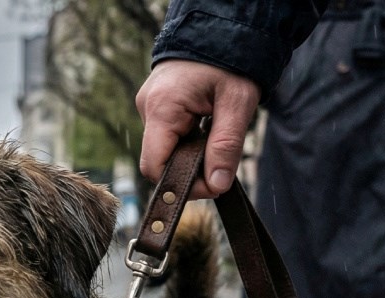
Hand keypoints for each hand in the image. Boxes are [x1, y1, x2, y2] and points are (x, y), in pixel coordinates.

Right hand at [136, 60, 260, 198]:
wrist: (219, 27)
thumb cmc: (230, 60)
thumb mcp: (237, 103)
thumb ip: (226, 146)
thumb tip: (216, 184)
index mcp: (162, 108)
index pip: (154, 166)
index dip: (180, 183)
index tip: (210, 184)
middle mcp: (147, 108)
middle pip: (159, 159)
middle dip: (188, 168)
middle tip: (219, 162)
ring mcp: (148, 105)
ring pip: (164, 147)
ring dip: (189, 152)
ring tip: (214, 134)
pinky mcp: (155, 103)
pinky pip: (166, 133)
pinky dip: (186, 139)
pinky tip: (204, 126)